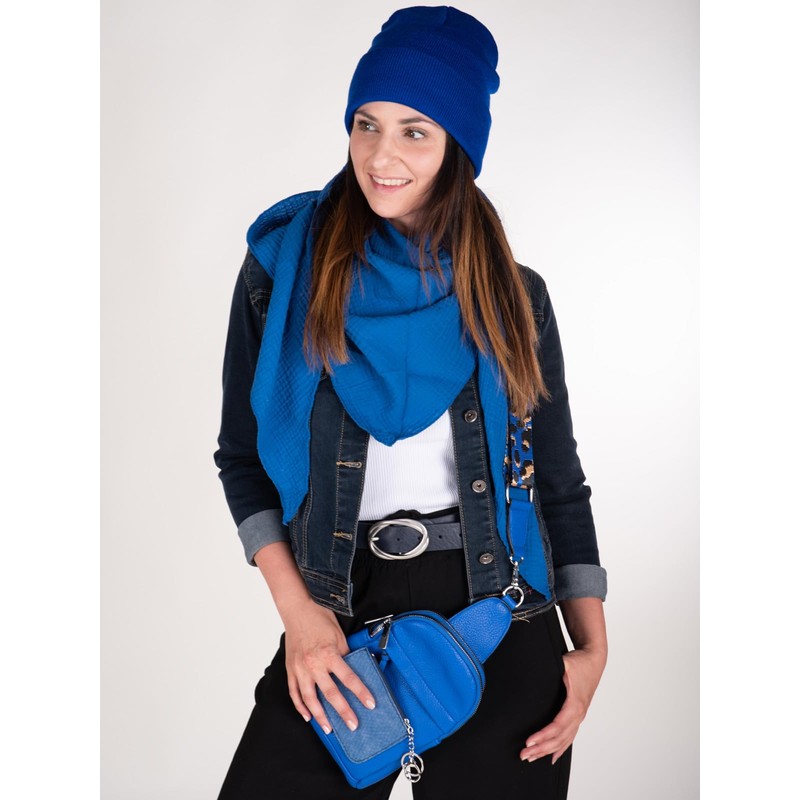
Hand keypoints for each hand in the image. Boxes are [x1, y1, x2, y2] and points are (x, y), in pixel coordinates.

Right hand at [283, 599, 375, 733]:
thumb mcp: (338, 634)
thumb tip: (353, 668)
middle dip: (343, 712)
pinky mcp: (290, 669)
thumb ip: (345, 653)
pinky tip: (308, 717)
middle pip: (330, 694)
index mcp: (328, 654)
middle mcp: (313, 664)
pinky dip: (300, 707)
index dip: (360, 692)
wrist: (297, 608)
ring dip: (320, 716)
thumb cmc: (319, 618)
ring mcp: (300, 669)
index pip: (348, 678)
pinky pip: (294, 693)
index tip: (370, 704)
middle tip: (353, 726)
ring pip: (310, 699)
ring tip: (329, 730)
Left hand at [519, 647, 605, 763]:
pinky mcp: (578, 716)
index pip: (557, 726)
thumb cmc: (579, 662)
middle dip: (541, 748)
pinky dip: (560, 748)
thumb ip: (552, 668)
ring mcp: (579, 717)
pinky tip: (552, 757)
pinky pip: (569, 737)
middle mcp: (579, 714)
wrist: (594, 661)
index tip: (528, 742)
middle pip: (559, 738)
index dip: (543, 736)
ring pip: (564, 741)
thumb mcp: (564, 663)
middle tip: (523, 755)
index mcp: (575, 704)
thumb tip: (533, 671)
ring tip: (531, 757)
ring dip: (548, 751)